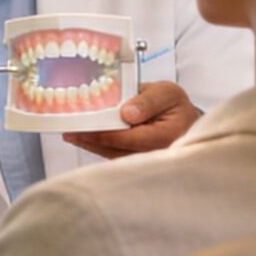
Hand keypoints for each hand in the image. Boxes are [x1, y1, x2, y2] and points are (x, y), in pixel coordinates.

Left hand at [63, 80, 200, 159]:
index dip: (103, 133)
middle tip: (70, 131)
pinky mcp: (138, 163)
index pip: (127, 138)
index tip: (83, 127)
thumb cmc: (176, 107)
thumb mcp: (167, 93)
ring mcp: (147, 162)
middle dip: (91, 140)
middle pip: (116, 150)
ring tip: (72, 134)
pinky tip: (86, 139)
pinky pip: (116, 157)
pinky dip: (100, 148)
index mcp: (165, 135)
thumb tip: (126, 112)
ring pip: (114, 156)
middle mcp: (155, 154)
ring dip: (92, 146)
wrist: (186, 123)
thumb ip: (148, 100)